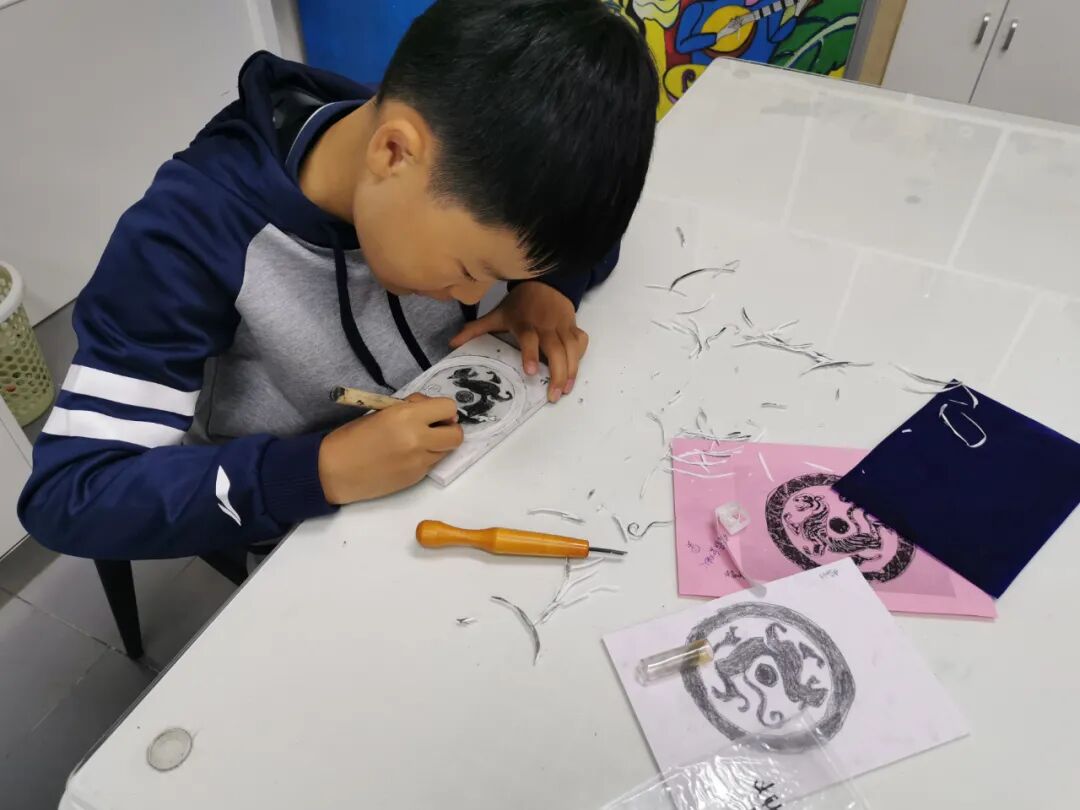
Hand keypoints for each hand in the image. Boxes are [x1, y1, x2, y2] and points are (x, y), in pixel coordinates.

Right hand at [318, 394, 462, 503]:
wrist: (334, 471)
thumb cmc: (353, 436)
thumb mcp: (382, 412)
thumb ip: (410, 408)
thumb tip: (431, 408)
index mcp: (406, 416)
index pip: (448, 407)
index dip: (443, 410)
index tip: (434, 413)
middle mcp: (418, 439)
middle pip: (457, 435)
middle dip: (449, 429)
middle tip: (434, 428)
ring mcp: (419, 461)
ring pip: (448, 451)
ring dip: (439, 444)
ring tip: (418, 442)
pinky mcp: (417, 478)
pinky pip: (434, 463)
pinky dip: (427, 457)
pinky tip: (407, 456)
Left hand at [449, 282, 588, 401]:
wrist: (545, 282)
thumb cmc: (519, 304)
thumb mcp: (497, 315)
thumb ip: (476, 330)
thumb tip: (452, 343)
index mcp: (525, 322)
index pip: (529, 338)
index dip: (531, 354)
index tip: (531, 372)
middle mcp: (545, 324)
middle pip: (556, 349)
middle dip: (557, 373)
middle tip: (553, 395)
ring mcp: (562, 325)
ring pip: (572, 349)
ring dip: (571, 370)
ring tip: (565, 390)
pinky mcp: (573, 325)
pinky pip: (580, 342)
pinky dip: (579, 357)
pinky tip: (573, 372)